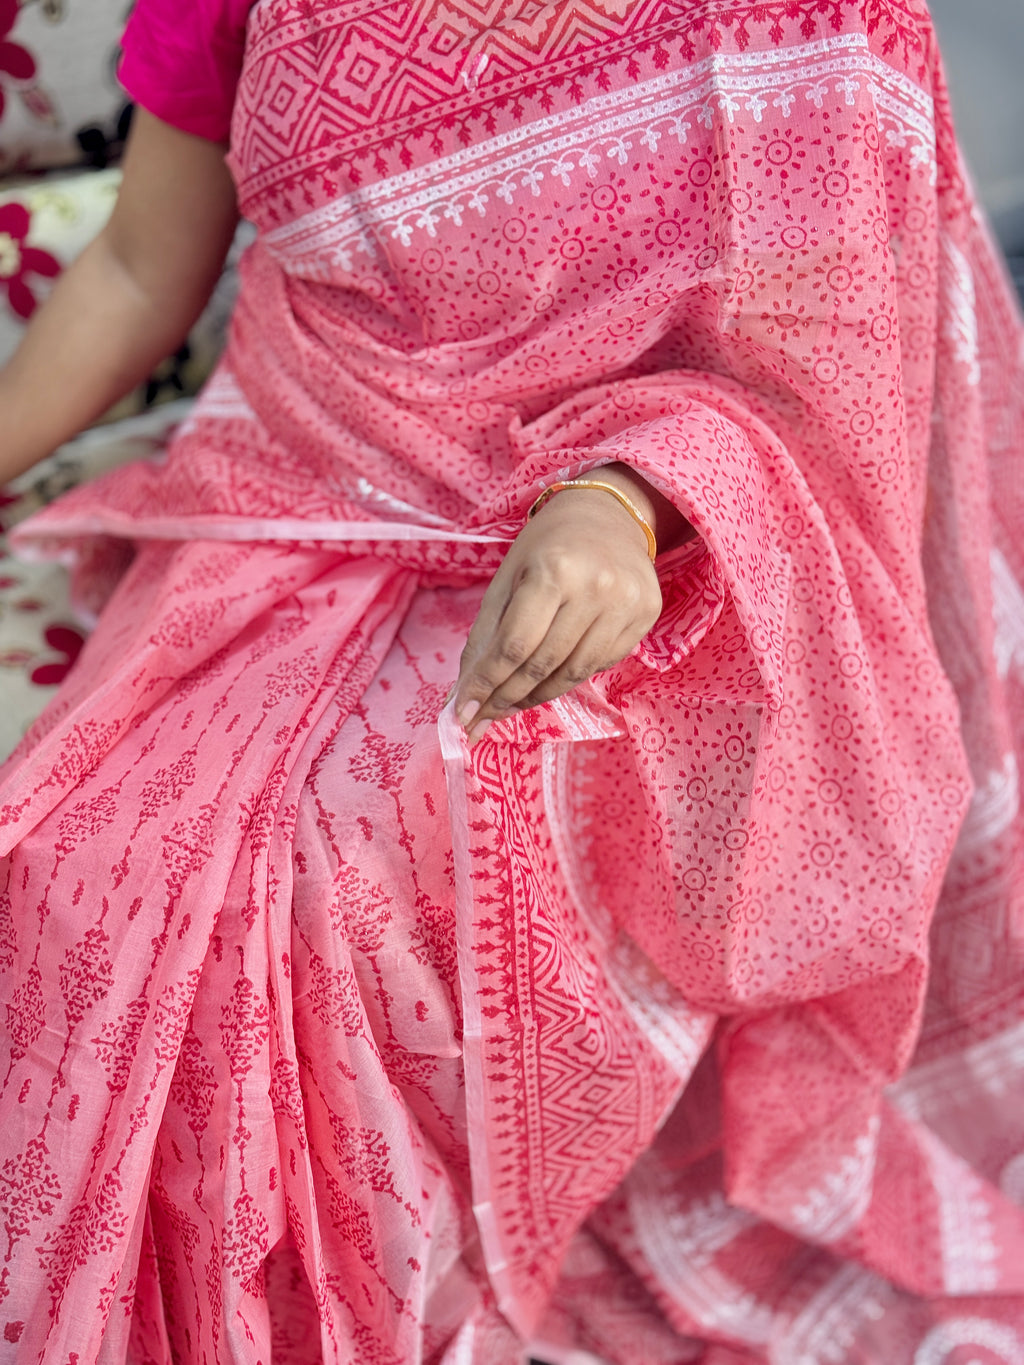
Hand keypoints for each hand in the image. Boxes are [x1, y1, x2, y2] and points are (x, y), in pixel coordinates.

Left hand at [454, 474, 668, 743]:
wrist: (608, 516)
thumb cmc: (548, 547)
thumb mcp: (507, 578)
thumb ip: (485, 636)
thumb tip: (464, 695)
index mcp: (555, 571)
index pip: (515, 645)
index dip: (486, 684)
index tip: (463, 712)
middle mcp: (596, 588)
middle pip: (543, 664)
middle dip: (506, 697)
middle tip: (481, 716)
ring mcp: (627, 604)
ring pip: (573, 673)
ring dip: (536, 696)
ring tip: (510, 703)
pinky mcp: (647, 616)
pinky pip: (600, 665)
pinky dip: (568, 679)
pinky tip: (547, 681)